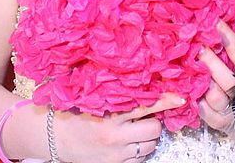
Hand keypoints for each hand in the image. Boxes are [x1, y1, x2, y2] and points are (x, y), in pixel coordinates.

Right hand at [55, 92, 181, 162]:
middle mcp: (115, 136)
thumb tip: (142, 79)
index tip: (179, 97)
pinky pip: (140, 160)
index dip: (165, 100)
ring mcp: (116, 154)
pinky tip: (130, 142)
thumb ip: (116, 91)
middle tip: (146, 116)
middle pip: (154, 129)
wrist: (55, 137)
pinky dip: (139, 151)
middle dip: (154, 121)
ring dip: (148, 137)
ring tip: (135, 129)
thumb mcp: (94, 98)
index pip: (145, 105)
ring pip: (150, 145)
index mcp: (110, 115)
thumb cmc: (74, 112)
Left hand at [196, 21, 234, 133]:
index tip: (215, 23)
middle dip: (210, 61)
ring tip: (191, 71)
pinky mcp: (224, 123)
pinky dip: (201, 107)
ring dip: (204, 84)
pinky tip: (191, 97)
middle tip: (197, 46)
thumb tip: (221, 23)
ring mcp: (234, 108)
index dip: (228, 37)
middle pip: (227, 76)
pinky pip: (210, 116)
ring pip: (217, 96)